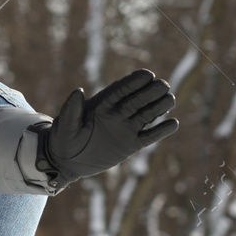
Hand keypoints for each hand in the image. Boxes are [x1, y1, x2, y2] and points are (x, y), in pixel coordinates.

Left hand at [39, 70, 177, 184]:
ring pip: (147, 115)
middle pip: (137, 100)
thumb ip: (71, 109)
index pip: (120, 90)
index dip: (133, 82)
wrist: (66, 161)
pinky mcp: (130, 145)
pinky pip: (148, 136)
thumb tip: (78, 91)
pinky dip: (161, 131)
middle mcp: (116, 114)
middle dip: (150, 92)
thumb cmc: (62, 139)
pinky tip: (173, 123)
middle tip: (163, 85)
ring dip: (159, 107)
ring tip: (170, 99)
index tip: (147, 74)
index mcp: (101, 105)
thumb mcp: (64, 125)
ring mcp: (125, 128)